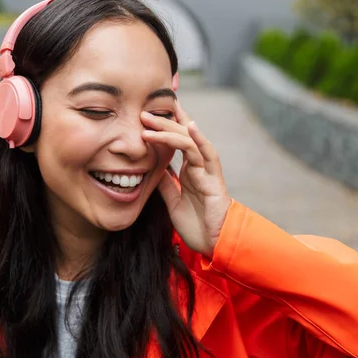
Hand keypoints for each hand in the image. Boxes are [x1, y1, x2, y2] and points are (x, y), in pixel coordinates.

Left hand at [140, 102, 230, 257]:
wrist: (213, 244)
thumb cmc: (197, 225)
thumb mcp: (173, 201)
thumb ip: (166, 184)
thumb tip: (154, 168)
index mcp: (189, 171)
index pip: (176, 142)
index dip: (164, 126)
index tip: (146, 114)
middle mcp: (198, 166)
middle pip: (180, 137)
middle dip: (162, 123)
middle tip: (142, 113)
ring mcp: (207, 171)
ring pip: (190, 142)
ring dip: (170, 130)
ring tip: (150, 122)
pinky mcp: (214, 179)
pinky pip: (208, 155)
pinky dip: (199, 139)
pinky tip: (190, 126)